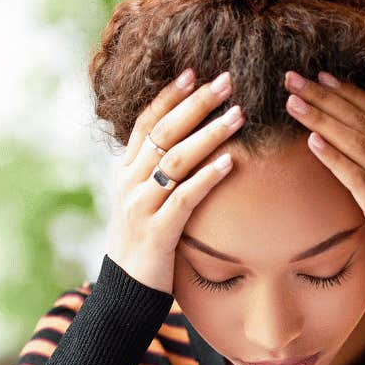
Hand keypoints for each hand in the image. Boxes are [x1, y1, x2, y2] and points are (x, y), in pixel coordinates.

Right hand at [108, 68, 244, 292]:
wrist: (125, 292)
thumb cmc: (145, 243)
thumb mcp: (146, 201)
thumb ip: (162, 173)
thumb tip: (192, 142)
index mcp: (127, 171)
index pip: (146, 122)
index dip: (169, 96)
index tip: (194, 72)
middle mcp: (130, 183)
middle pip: (164, 133)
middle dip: (196, 104)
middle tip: (227, 81)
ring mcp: (141, 206)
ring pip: (176, 160)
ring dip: (210, 134)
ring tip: (239, 115)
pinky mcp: (157, 232)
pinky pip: (184, 198)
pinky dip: (207, 177)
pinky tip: (230, 163)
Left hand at [283, 70, 364, 304]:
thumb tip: (338, 152)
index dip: (347, 92)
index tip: (318, 75)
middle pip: (363, 120)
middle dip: (325, 97)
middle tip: (292, 77)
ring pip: (359, 142)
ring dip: (323, 119)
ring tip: (293, 103)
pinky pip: (359, 178)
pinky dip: (335, 158)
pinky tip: (312, 143)